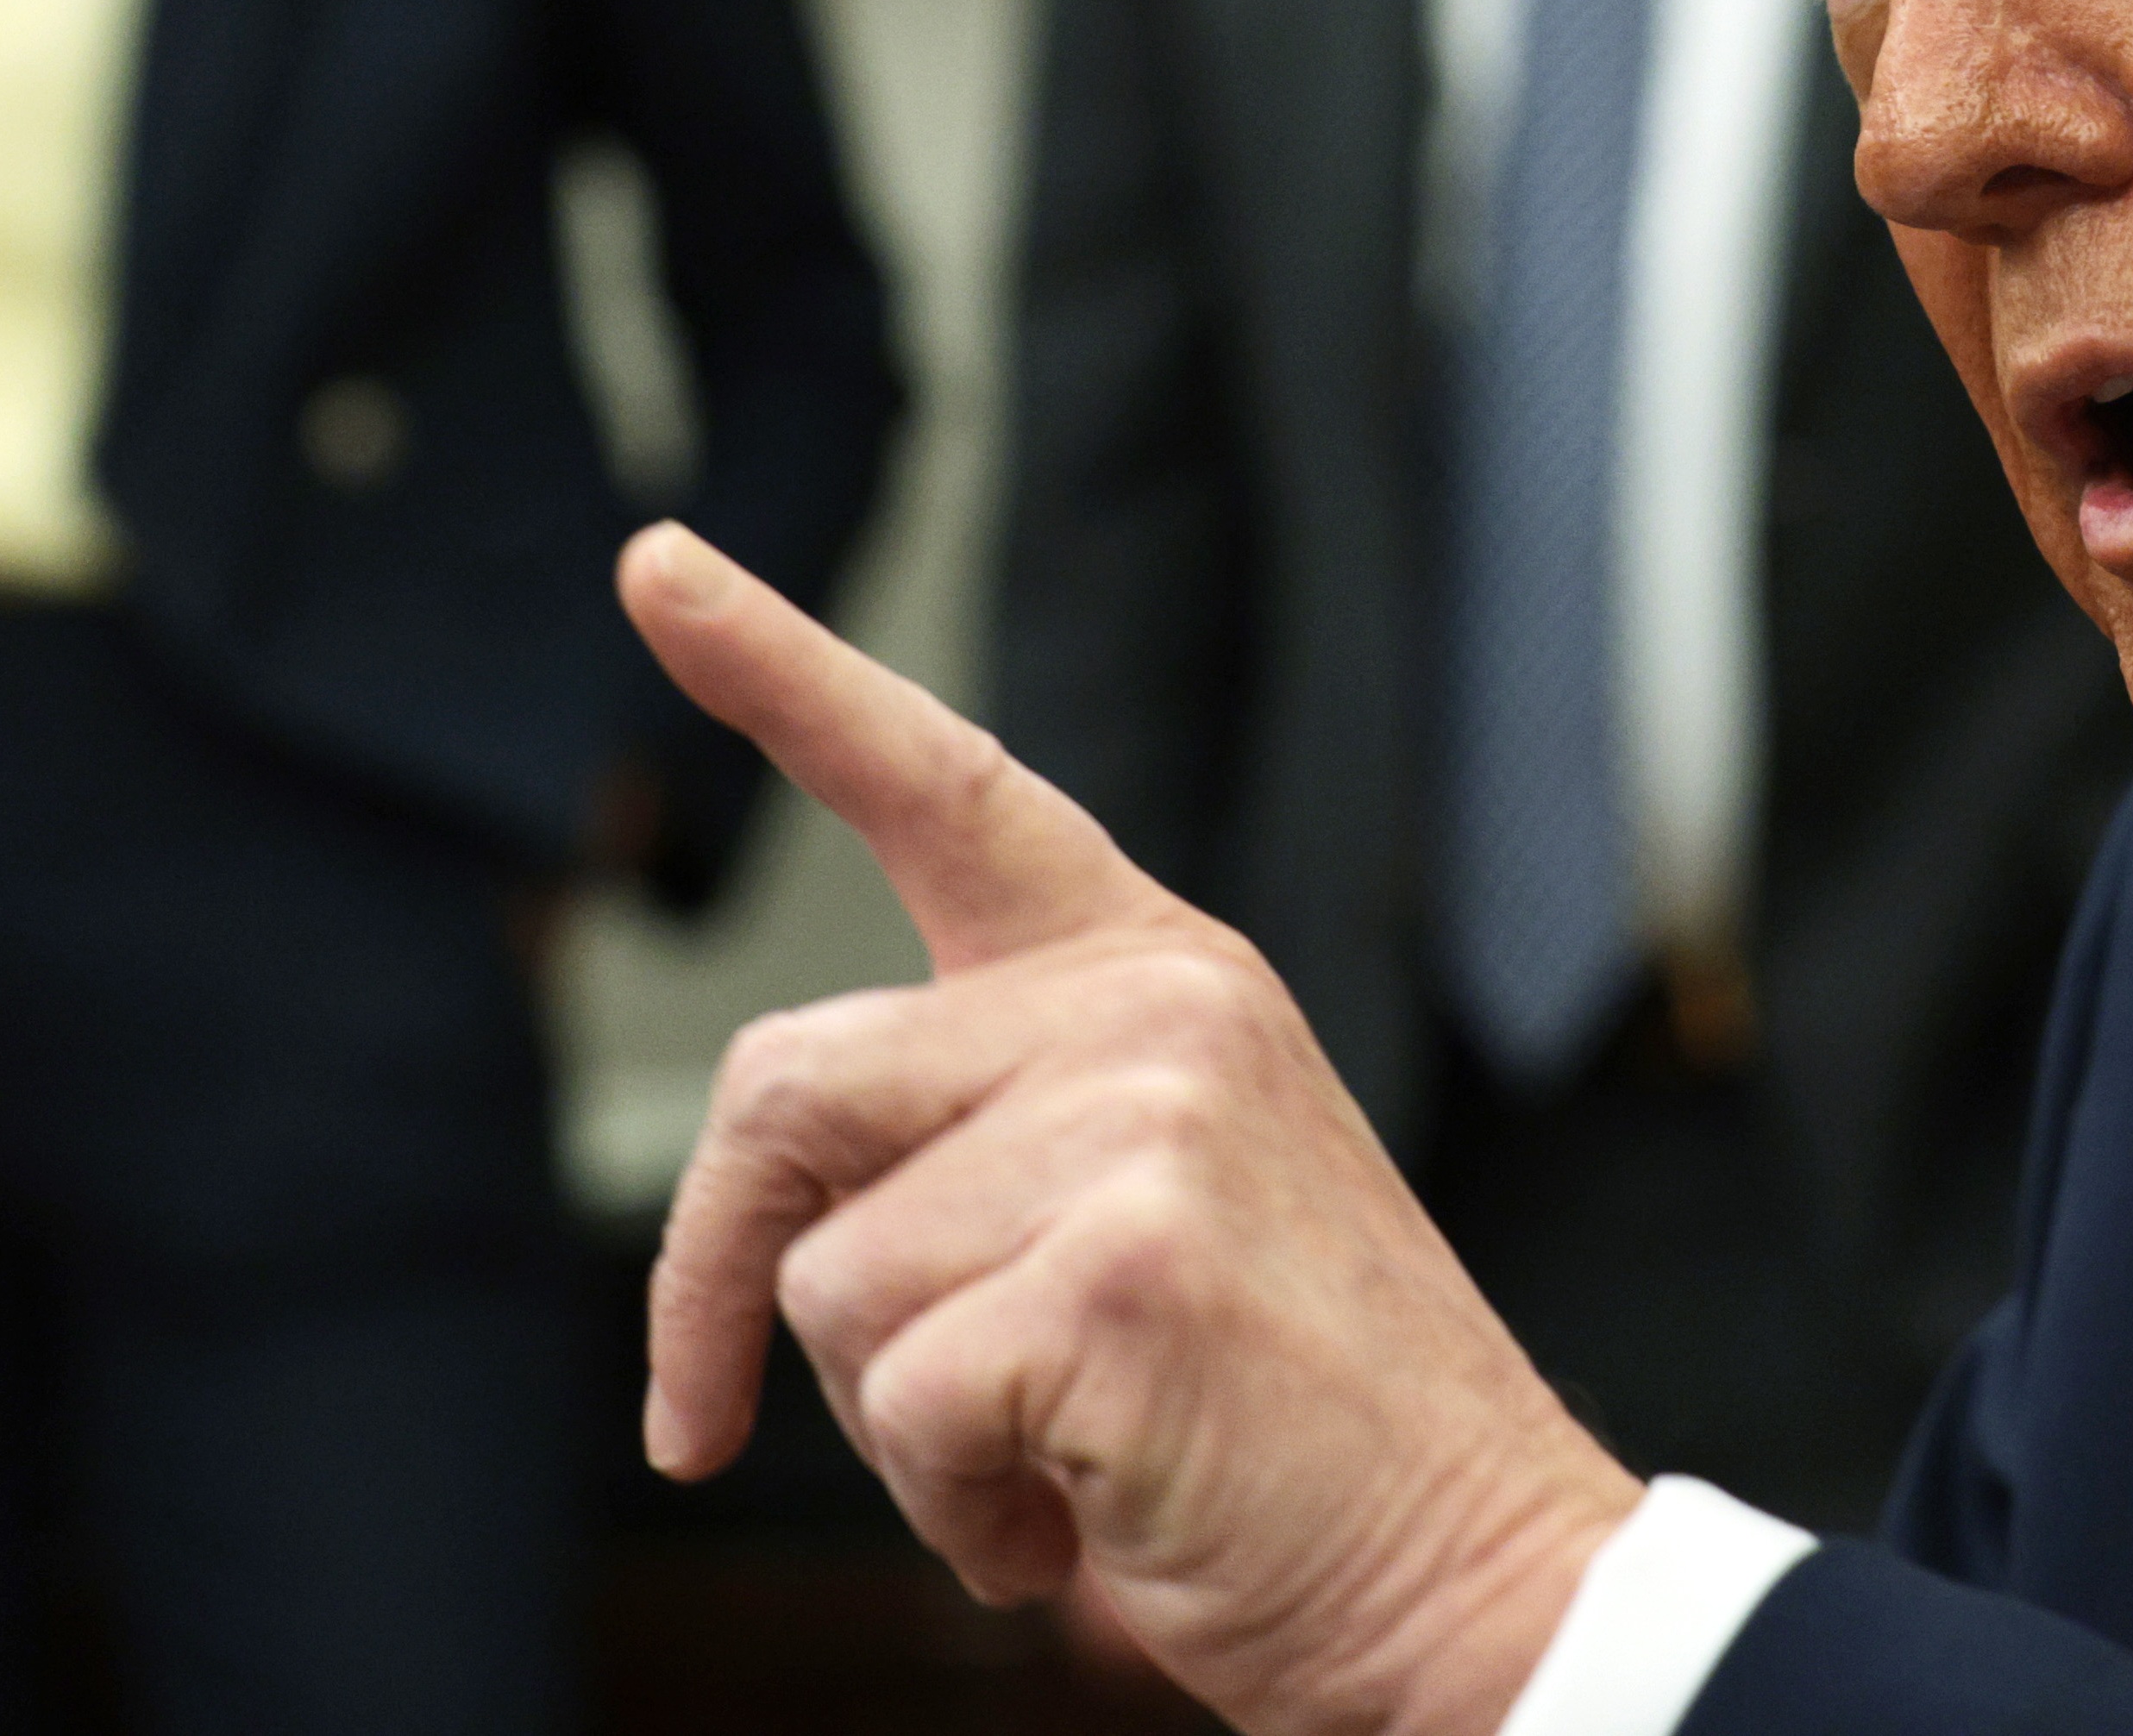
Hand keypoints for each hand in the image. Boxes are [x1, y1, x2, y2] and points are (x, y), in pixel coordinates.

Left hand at [622, 524, 1642, 1735]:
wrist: (1478, 1569)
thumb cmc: (1292, 1427)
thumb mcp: (1149, 1214)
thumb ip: (993, 1141)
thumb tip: (761, 1234)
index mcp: (1160, 974)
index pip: (944, 786)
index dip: (780, 671)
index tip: (655, 562)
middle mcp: (1153, 1006)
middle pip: (782, 1089)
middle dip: (715, 1283)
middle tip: (719, 1427)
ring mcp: (1147, 1121)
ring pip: (825, 1276)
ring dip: (892, 1430)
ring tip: (1062, 1461)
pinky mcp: (1124, 1267)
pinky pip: (892, 1406)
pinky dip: (953, 1511)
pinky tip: (1087, 1517)